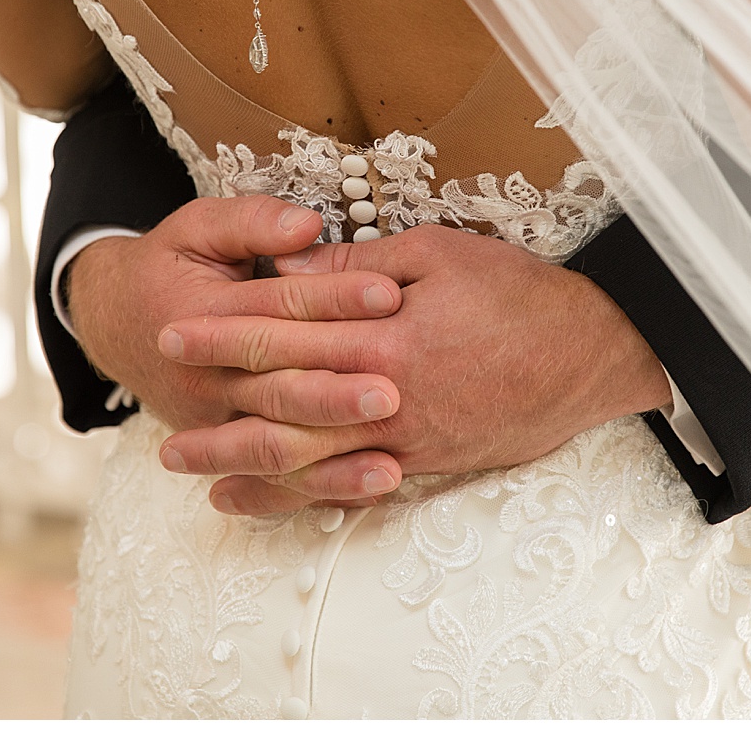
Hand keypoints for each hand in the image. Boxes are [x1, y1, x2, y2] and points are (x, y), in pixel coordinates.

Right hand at [66, 196, 408, 500]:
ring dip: (335, 459)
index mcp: (203, 314)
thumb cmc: (170, 266)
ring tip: (390, 465)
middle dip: (336, 395)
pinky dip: (324, 488)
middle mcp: (207, 379)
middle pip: (280, 390)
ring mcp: (215, 422)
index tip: (389, 293)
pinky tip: (372, 488)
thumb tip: (306, 225)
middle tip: (392, 394)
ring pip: (279, 446)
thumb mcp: (198, 227)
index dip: (334, 299)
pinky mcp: (228, 447)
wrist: (115, 323)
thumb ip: (252, 222)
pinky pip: (278, 476)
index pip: (277, 308)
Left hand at [156, 224, 672, 514]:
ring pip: (305, 460)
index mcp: (384, 336)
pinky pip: (346, 486)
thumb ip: (360, 267)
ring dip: (241, 464)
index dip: (223, 335)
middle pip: (281, 408)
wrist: (593, 356)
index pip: (285, 336)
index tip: (172, 331)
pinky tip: (255, 498)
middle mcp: (386, 397)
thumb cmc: (521, 294)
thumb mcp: (441, 252)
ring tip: (186, 467)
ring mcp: (404, 440)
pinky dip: (295, 495)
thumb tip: (290, 269)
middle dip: (215, 411)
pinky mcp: (424, 464)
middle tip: (157, 420)